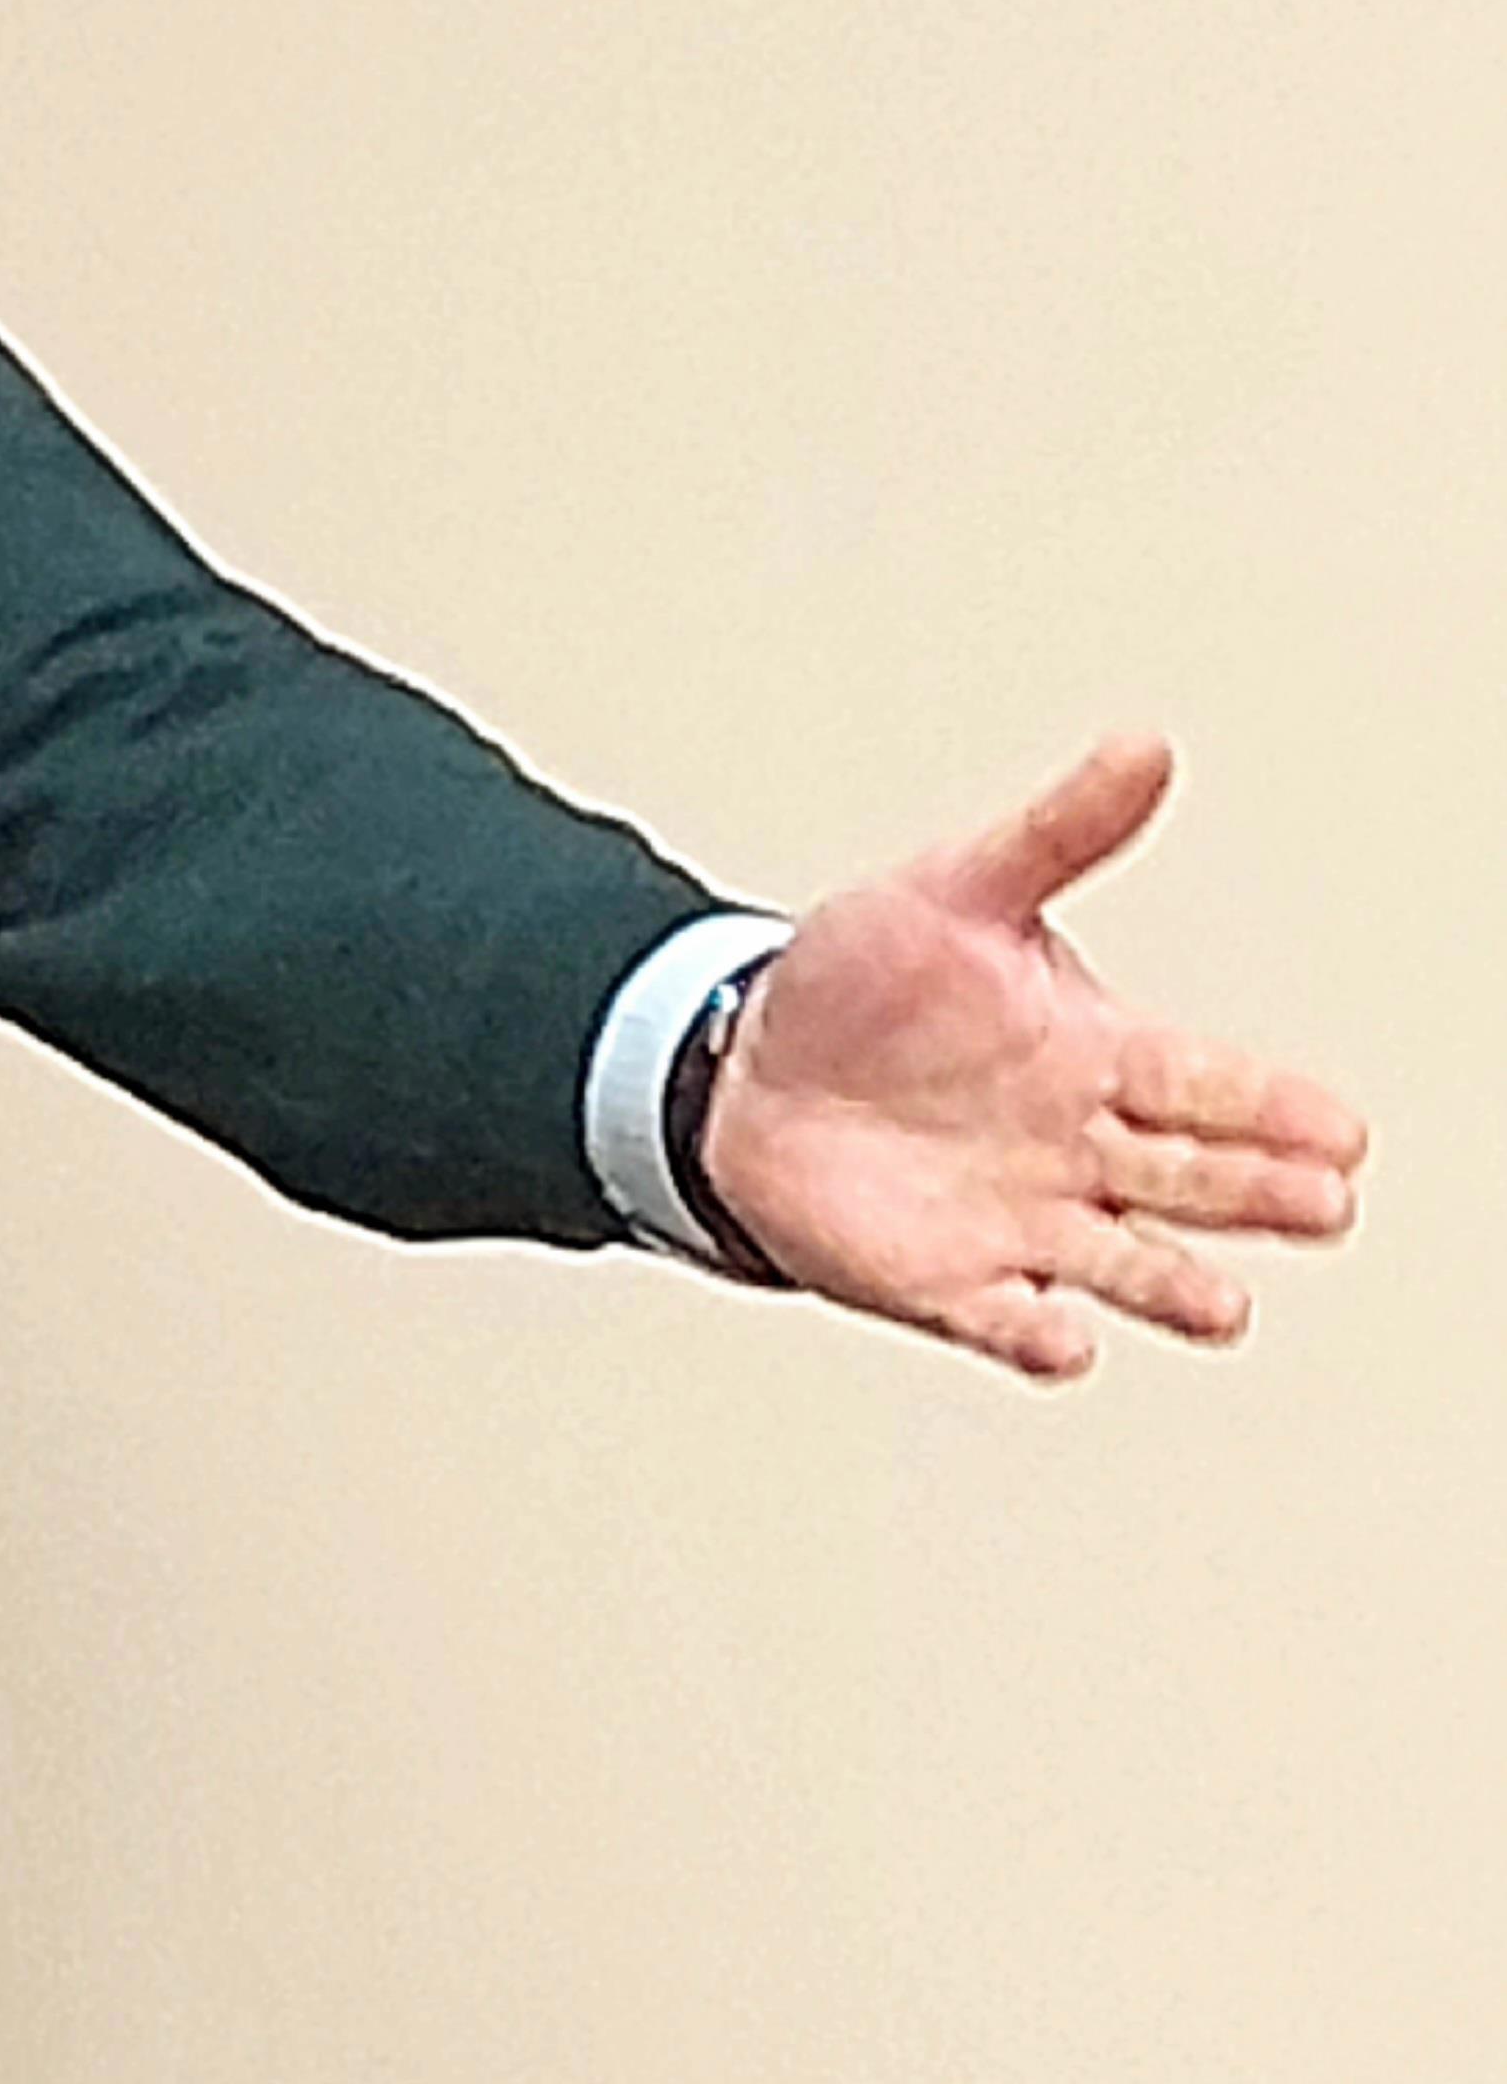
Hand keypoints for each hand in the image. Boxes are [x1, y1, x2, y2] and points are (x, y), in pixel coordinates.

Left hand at [699, 733, 1366, 1381]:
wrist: (742, 1071)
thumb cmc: (861, 986)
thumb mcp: (954, 890)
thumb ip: (1057, 830)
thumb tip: (1144, 745)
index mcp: (1095, 1055)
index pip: (1207, 1082)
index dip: (1274, 1105)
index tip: (1341, 1128)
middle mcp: (1078, 1148)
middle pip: (1194, 1179)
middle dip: (1258, 1193)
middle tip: (1322, 1203)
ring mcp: (1022, 1221)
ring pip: (1125, 1264)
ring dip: (1172, 1286)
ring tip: (1219, 1303)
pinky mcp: (949, 1282)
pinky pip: (1004, 1319)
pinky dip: (1036, 1333)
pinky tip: (1063, 1338)